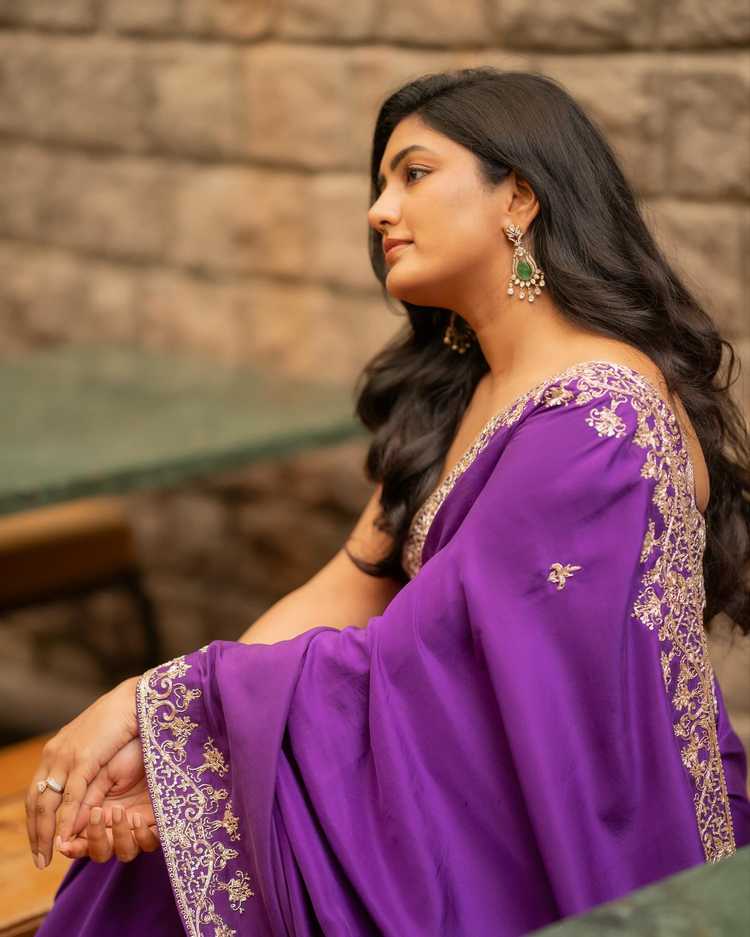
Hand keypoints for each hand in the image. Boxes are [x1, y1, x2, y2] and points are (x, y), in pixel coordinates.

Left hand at [27, 675, 140, 868]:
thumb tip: (79, 801)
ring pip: (46, 802)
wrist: (134, 699)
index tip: (39, 844)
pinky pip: (69, 797)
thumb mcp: (96, 751)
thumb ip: (85, 774)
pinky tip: (66, 838)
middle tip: (40, 859)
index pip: (35, 793)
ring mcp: (66, 756)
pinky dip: (65, 820)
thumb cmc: (121, 723)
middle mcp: (53, 755)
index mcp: (55, 751)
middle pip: (35, 802)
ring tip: (48, 856)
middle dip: (36, 834)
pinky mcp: (82, 759)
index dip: (35, 821)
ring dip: (45, 833)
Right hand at [57, 738, 159, 862]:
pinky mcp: (160, 823)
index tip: (64, 845)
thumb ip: (85, 801)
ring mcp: (138, 825)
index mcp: (98, 814)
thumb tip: (65, 830)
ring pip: (125, 852)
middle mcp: (116, 824)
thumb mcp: (102, 775)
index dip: (72, 847)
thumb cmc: (125, 752)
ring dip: (119, 837)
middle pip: (101, 852)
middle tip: (97, 817)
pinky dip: (142, 836)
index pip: (80, 842)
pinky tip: (138, 817)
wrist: (152, 734)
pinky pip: (150, 843)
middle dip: (96, 841)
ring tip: (120, 811)